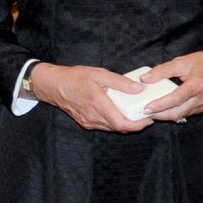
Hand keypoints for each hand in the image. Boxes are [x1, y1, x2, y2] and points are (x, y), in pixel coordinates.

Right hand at [29, 62, 151, 132]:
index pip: (121, 123)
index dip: (137, 125)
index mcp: (98, 104)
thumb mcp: (100, 74)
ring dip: (124, 123)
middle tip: (145, 115)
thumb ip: (121, 82)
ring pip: (112, 128)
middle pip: (119, 128)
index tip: (148, 119)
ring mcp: (88, 121)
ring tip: (134, 113)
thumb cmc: (75, 78)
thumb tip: (139, 89)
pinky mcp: (85, 123)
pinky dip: (114, 122)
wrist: (54, 86)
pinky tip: (118, 112)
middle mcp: (93, 116)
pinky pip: (103, 126)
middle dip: (135, 124)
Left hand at [142, 48, 202, 120]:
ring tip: (151, 112)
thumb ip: (162, 70)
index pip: (176, 99)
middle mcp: (200, 98)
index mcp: (196, 85)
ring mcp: (202, 105)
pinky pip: (186, 114)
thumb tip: (145, 78)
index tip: (147, 108)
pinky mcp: (202, 108)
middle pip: (178, 112)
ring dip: (165, 116)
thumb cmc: (202, 62)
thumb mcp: (181, 61)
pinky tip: (163, 110)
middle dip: (160, 115)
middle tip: (144, 113)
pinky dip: (173, 113)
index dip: (160, 105)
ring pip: (181, 115)